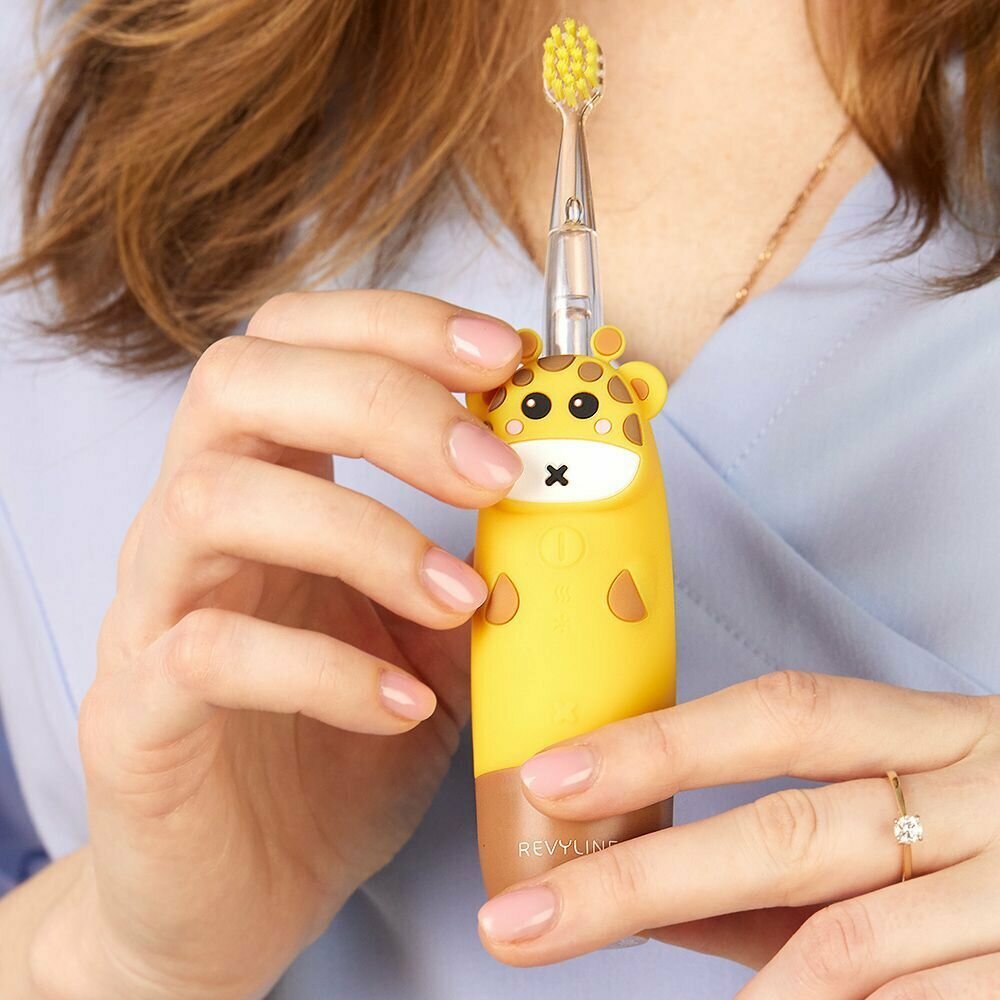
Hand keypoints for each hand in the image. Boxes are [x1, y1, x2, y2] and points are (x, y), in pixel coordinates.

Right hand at [36, 291, 522, 999]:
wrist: (242, 890)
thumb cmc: (341, 750)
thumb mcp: (432, 644)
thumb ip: (483, 566)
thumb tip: (576, 502)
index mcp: (266, 482)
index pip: (296, 339)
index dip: (397, 324)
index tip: (507, 358)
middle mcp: (193, 525)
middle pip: (240, 382)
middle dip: (383, 400)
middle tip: (495, 472)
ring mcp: (150, 612)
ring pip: (213, 501)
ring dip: (364, 535)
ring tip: (462, 599)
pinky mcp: (133, 712)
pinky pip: (206, 652)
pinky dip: (327, 669)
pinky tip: (405, 707)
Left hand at [477, 671, 999, 997]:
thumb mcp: (920, 807)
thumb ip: (788, 857)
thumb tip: (648, 880)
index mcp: (938, 730)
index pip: (782, 711)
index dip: (662, 742)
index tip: (551, 776)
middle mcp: (982, 794)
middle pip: (787, 834)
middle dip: (638, 881)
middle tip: (520, 923)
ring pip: (848, 943)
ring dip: (732, 986)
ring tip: (608, 974)